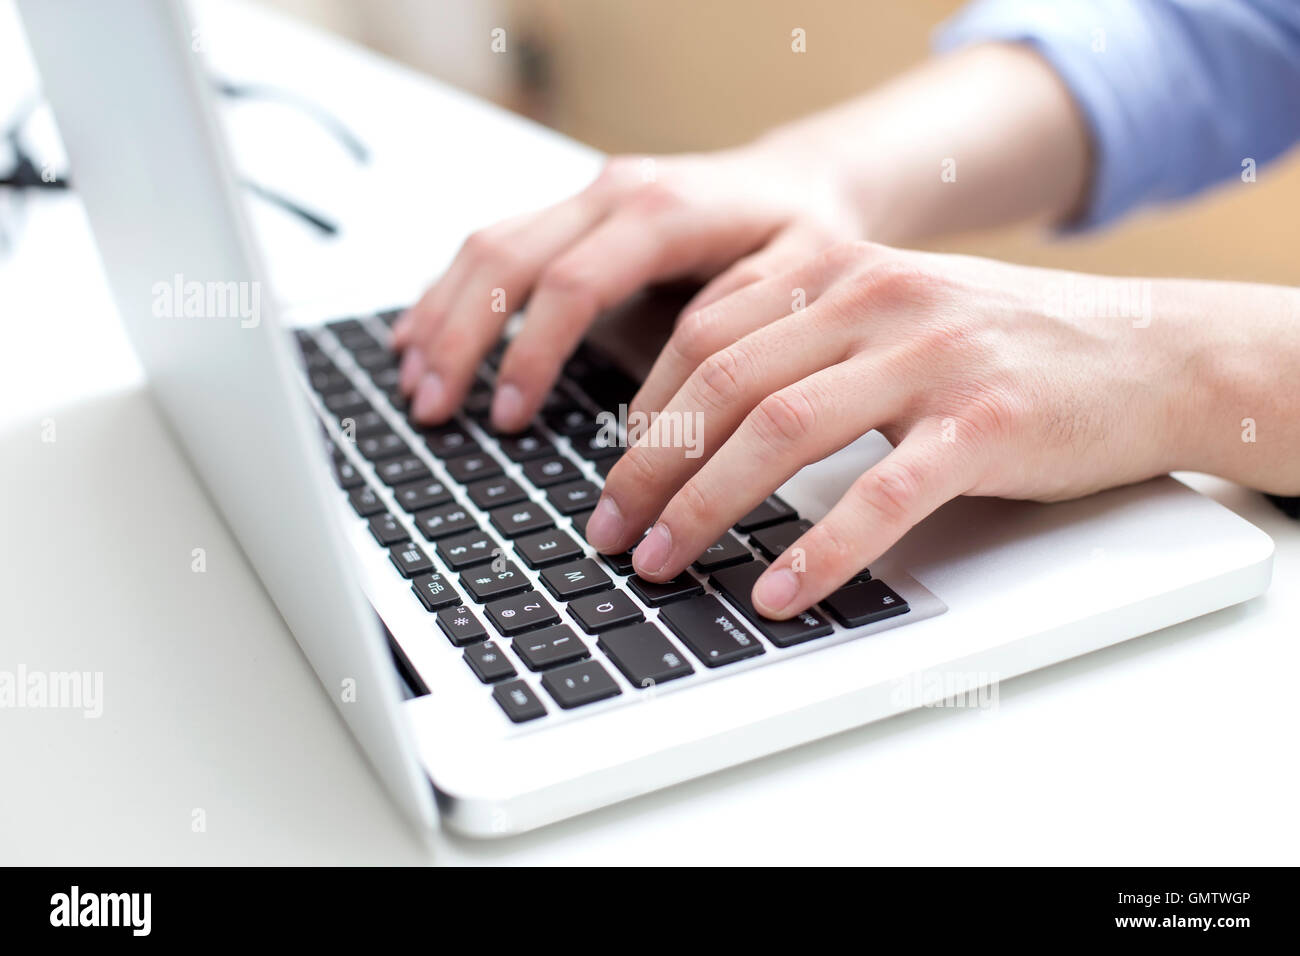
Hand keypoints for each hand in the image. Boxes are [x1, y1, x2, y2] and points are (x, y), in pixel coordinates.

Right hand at [391, 144, 857, 429]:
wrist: (799, 182)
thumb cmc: (801, 233)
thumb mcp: (798, 275)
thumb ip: (737, 317)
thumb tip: (675, 384)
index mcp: (662, 209)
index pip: (572, 282)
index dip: (531, 352)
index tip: (507, 416)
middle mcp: (612, 192)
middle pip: (507, 257)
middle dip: (460, 339)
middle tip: (432, 410)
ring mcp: (586, 197)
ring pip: (487, 245)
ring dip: (442, 316)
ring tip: (413, 383)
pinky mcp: (572, 212)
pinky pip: (495, 243)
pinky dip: (451, 292)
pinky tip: (420, 334)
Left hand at [585, 241, 1201, 618]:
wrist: (1150, 353)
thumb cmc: (1005, 349)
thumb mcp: (895, 317)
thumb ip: (808, 344)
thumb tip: (701, 421)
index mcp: (841, 268)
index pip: (705, 331)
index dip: (643, 408)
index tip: (614, 472)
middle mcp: (874, 298)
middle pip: (722, 381)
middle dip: (650, 466)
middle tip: (613, 531)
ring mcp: (929, 356)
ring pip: (780, 429)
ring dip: (705, 506)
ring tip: (665, 564)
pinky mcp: (982, 422)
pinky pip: (879, 494)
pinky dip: (818, 549)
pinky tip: (780, 593)